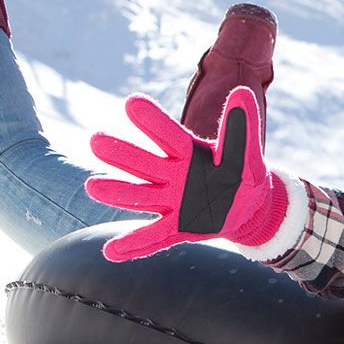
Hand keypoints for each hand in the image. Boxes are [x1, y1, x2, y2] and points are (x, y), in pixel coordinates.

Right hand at [85, 87, 285, 261]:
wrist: (250, 208)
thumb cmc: (244, 174)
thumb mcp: (247, 153)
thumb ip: (242, 127)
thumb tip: (242, 91)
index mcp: (188, 153)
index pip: (168, 135)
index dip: (153, 120)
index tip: (133, 102)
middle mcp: (172, 176)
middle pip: (145, 164)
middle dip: (123, 154)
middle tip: (97, 140)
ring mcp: (171, 204)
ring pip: (141, 197)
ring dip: (119, 193)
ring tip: (94, 186)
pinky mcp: (177, 230)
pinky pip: (153, 238)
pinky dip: (134, 245)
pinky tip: (111, 252)